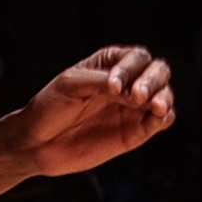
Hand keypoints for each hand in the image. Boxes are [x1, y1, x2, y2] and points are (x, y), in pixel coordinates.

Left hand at [11, 47, 177, 176]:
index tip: (114, 86)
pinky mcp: (135, 133)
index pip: (136, 58)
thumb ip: (100, 82)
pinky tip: (159, 117)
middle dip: (153, 80)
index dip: (131, 69)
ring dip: (164, 98)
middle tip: (139, 95)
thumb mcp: (70, 85)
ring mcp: (132, 109)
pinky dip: (165, 118)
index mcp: (109, 66)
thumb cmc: (49, 107)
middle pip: (157, 72)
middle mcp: (126, 84)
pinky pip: (159, 122)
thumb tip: (126, 86)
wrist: (36, 143)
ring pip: (164, 95)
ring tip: (155, 107)